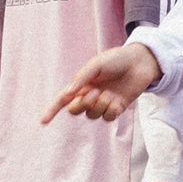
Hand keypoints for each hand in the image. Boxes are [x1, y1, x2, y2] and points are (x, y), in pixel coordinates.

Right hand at [44, 43, 162, 123]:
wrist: (140, 62)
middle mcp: (90, 94)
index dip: (52, 110)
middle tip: (94, 93)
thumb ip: (81, 78)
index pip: (63, 99)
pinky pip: (107, 117)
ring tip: (108, 94)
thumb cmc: (117, 60)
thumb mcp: (96, 64)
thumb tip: (68, 93)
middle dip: (82, 105)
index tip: (43, 122)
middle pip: (75, 110)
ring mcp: (103, 102)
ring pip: (92, 115)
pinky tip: (117, 100)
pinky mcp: (116, 108)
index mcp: (81, 84)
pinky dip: (111, 110)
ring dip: (99, 106)